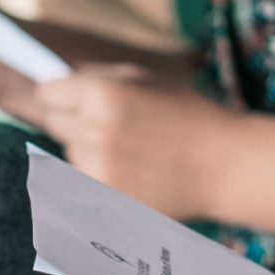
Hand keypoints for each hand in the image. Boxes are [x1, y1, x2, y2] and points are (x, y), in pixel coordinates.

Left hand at [32, 69, 220, 218]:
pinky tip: (133, 171)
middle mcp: (95, 130)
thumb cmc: (189, 114)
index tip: (69, 97)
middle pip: (54, 122)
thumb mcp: (144, 78)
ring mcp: (99, 168)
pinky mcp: (107, 197)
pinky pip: (85, 180)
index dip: (60, 93)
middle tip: (111, 124)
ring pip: (70, 152)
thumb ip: (94, 77)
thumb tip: (49, 83)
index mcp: (102, 94)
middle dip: (74, 119)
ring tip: (129, 150)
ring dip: (88, 149)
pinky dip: (101, 175)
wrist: (226, 164)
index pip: (48, 92)